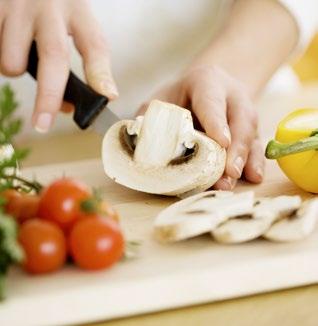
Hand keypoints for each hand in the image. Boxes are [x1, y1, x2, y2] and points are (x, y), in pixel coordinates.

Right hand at [0, 0, 117, 131]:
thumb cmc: (51, 4)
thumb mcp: (72, 19)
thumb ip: (73, 59)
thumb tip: (65, 106)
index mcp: (78, 10)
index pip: (95, 45)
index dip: (100, 74)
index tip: (107, 97)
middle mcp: (50, 6)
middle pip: (54, 57)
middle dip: (49, 96)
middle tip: (43, 124)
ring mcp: (18, 5)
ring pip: (12, 61)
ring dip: (13, 70)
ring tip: (18, 55)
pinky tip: (6, 43)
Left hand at [138, 66, 263, 189]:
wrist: (203, 88)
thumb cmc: (178, 97)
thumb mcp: (160, 100)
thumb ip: (150, 119)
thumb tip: (140, 146)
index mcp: (207, 81)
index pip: (212, 101)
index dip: (216, 122)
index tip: (221, 142)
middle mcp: (231, 95)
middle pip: (240, 119)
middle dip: (236, 148)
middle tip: (229, 172)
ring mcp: (244, 111)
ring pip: (251, 133)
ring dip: (245, 159)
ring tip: (235, 180)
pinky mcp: (250, 128)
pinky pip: (257, 144)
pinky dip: (256, 161)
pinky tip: (254, 177)